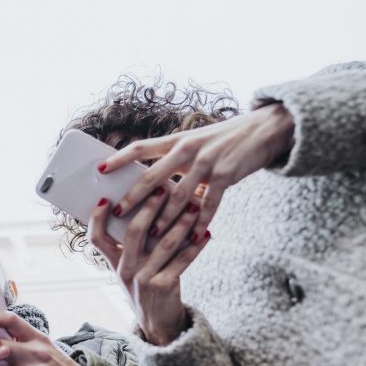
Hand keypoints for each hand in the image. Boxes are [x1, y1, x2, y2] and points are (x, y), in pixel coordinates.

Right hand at [88, 188, 210, 345]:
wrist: (158, 325)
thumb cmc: (146, 289)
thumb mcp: (131, 270)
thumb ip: (133, 247)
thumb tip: (147, 210)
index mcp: (114, 263)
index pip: (96, 238)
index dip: (97, 218)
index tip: (106, 198)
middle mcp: (125, 270)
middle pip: (133, 232)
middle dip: (148, 207)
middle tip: (162, 189)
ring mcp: (143, 279)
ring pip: (163, 243)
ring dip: (181, 222)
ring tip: (194, 206)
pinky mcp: (164, 286)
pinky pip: (183, 261)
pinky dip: (196, 246)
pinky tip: (206, 234)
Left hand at [101, 104, 294, 241]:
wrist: (265, 129)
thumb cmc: (225, 139)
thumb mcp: (197, 142)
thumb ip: (176, 160)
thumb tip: (152, 183)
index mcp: (177, 140)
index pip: (141, 147)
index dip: (119, 158)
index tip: (100, 169)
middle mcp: (188, 149)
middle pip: (153, 176)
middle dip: (134, 196)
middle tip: (118, 212)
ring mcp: (207, 162)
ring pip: (179, 195)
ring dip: (164, 218)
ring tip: (151, 235)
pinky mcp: (225, 175)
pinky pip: (209, 204)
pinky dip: (200, 222)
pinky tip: (193, 236)